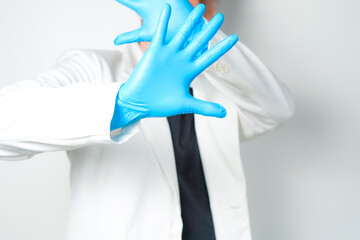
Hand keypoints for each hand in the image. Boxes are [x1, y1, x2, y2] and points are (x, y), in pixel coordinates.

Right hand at [110, 4, 237, 129]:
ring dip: (190, 21)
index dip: (222, 48)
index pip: (210, 56)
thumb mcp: (186, 104)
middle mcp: (181, 60)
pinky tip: (167, 8)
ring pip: (182, 34)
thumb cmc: (160, 104)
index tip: (235, 38)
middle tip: (220, 17)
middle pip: (199, 41)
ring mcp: (168, 54)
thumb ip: (205, 107)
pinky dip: (163, 21)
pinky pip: (160, 33)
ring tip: (199, 7)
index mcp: (190, 71)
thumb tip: (225, 114)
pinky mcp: (154, 51)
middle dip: (210, 29)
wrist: (139, 102)